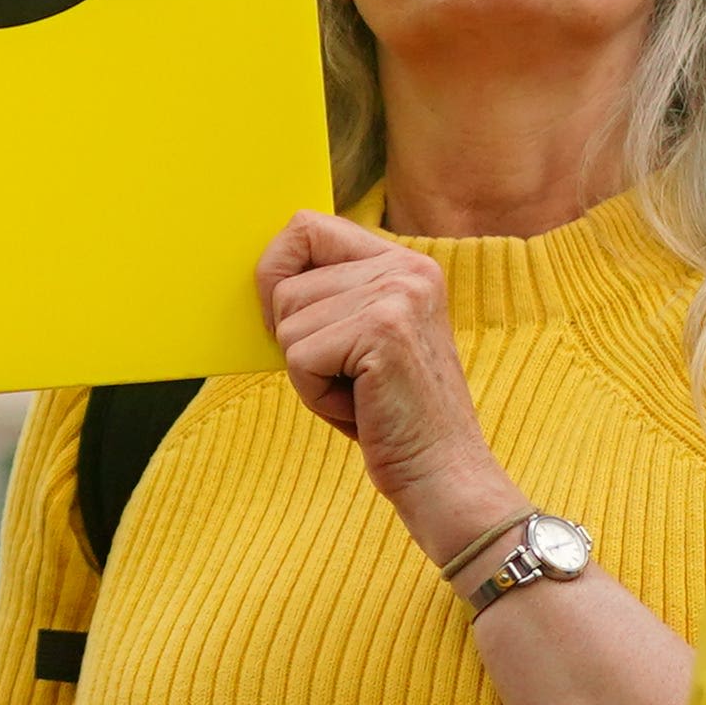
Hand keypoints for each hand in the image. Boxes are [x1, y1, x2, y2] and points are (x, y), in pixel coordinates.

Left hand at [259, 211, 521, 568]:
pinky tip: (360, 409)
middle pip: (285, 283)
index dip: (277, 271)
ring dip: (308, 374)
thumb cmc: (391, 416)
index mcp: (405, 263)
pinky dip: (315, 395)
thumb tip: (262, 273)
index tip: (287, 320)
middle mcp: (406, 268)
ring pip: (287, 322)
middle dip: (298, 343)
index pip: (306, 226)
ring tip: (358, 394)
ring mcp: (397, 295)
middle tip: (348, 378)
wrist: (443, 477)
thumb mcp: (362, 340)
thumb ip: (331, 297)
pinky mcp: (383, 331)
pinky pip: (299, 357)